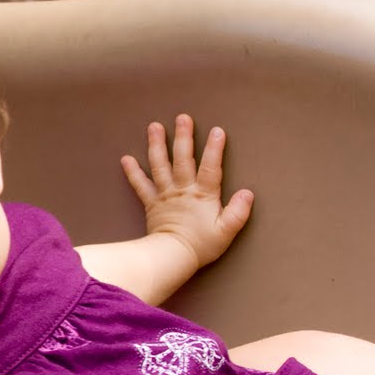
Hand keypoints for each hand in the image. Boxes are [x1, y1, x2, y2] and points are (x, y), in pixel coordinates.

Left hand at [121, 115, 252, 270]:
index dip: (215, 149)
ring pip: (160, 165)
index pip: (211, 167)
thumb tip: (248, 193)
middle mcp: (183, 189)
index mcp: (203, 195)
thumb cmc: (201, 245)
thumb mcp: (226, 231)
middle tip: (182, 117)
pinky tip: (126, 158)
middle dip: (183, 137)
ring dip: (156, 145)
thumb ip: (238, 212)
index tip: (217, 130)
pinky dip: (133, 172)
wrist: (172, 258)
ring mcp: (165, 195)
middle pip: (183, 159)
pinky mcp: (151, 203)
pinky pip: (141, 185)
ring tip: (154, 126)